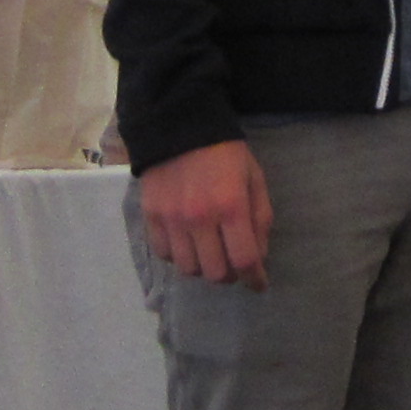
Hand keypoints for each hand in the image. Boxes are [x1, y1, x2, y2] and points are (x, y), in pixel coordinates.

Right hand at [139, 137, 273, 288]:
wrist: (179, 125)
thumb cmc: (226, 153)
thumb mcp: (254, 179)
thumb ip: (260, 219)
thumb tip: (258, 258)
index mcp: (231, 206)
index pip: (245, 260)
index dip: (255, 279)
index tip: (258, 284)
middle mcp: (200, 218)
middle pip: (215, 273)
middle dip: (230, 275)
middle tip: (233, 264)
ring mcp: (172, 219)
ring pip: (188, 269)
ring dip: (203, 267)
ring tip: (209, 253)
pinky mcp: (151, 217)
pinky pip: (164, 255)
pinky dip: (178, 256)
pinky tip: (187, 242)